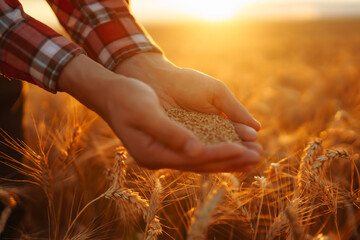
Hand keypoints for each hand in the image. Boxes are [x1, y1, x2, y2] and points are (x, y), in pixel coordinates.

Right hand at [58, 54, 260, 171]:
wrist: (112, 94)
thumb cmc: (127, 98)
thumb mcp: (146, 112)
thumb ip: (171, 133)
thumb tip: (197, 151)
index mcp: (152, 154)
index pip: (194, 158)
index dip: (220, 154)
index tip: (244, 150)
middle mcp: (159, 159)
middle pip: (200, 163)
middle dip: (230, 160)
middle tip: (257, 157)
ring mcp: (163, 154)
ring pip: (200, 160)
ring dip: (226, 158)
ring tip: (251, 157)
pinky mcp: (167, 145)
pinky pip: (196, 151)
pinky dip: (214, 150)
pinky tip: (229, 149)